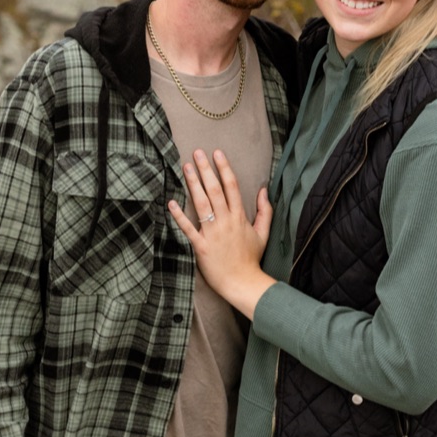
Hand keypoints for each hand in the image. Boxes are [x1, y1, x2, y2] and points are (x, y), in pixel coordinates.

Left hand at [167, 148, 275, 318]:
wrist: (243, 283)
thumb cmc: (251, 259)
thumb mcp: (263, 233)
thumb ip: (265, 211)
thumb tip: (263, 190)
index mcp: (239, 217)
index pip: (231, 187)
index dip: (224, 168)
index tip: (217, 153)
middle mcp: (225, 221)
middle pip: (214, 190)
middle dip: (206, 169)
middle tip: (197, 153)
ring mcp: (212, 233)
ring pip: (202, 204)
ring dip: (193, 184)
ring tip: (186, 168)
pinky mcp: (201, 246)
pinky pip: (188, 228)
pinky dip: (179, 216)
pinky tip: (171, 202)